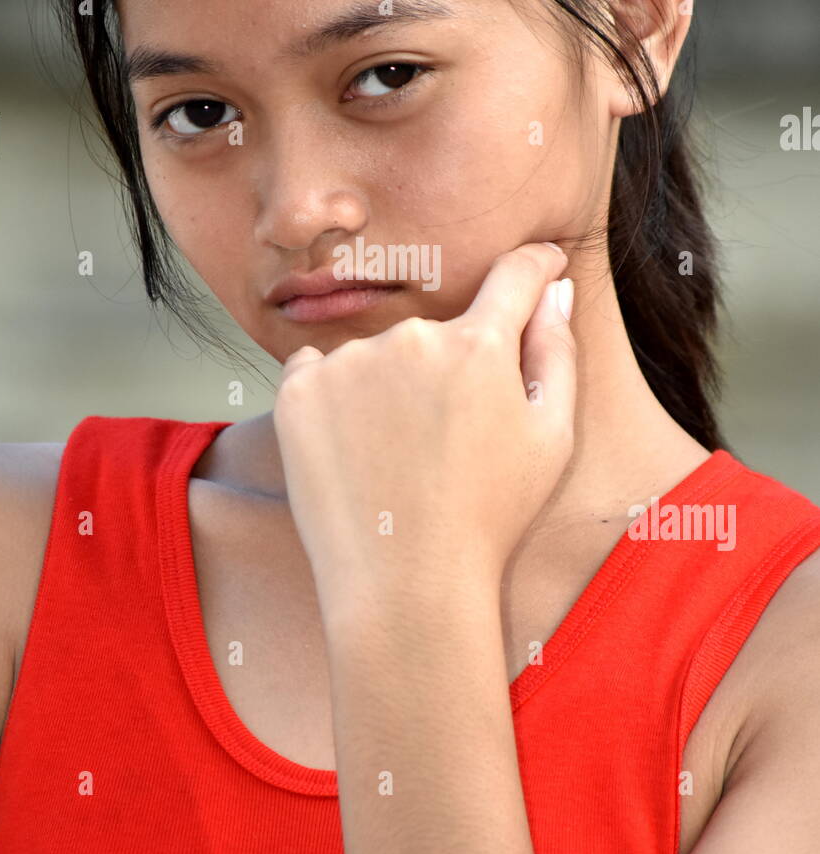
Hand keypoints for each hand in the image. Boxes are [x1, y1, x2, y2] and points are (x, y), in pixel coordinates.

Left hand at [272, 241, 575, 604]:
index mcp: (479, 345)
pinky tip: (353, 451)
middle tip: (448, 443)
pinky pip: (319, 370)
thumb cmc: (489, 517)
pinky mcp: (296, 391)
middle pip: (439, 332)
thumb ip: (557, 351)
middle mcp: (410, 338)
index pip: (514, 278)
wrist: (404, 585)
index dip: (534, 268)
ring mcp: (347, 362)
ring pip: (378, 356)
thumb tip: (554, 289)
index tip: (540, 268)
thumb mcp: (552, 438)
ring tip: (397, 460)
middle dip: (450, 369)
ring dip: (388, 387)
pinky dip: (334, 399)